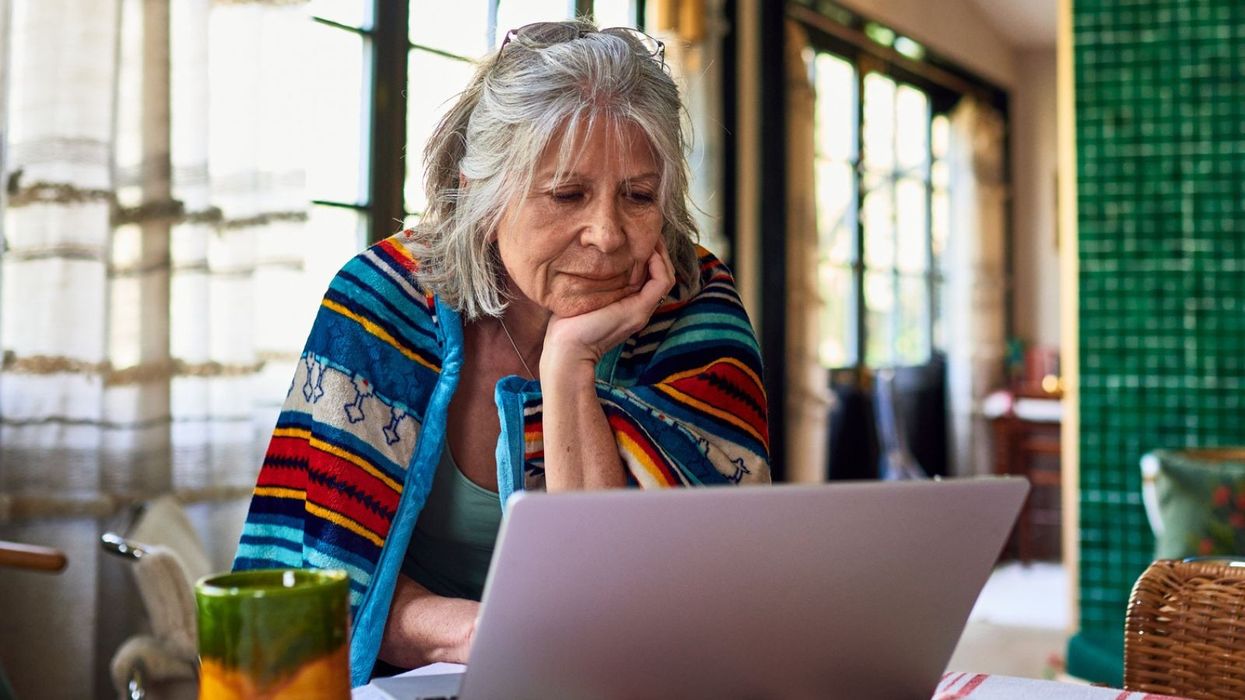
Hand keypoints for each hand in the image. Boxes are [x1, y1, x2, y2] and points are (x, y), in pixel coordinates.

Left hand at [541, 241, 674, 371]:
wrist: (566, 347)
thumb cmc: (567, 322)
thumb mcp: (582, 293)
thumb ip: (591, 279)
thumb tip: (581, 255)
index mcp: (627, 303)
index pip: (648, 275)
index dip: (647, 253)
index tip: (636, 235)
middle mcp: (639, 306)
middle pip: (661, 273)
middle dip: (657, 249)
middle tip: (647, 230)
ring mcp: (642, 309)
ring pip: (666, 275)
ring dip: (661, 253)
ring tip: (650, 237)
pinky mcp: (640, 309)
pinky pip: (662, 281)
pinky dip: (658, 263)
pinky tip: (646, 250)